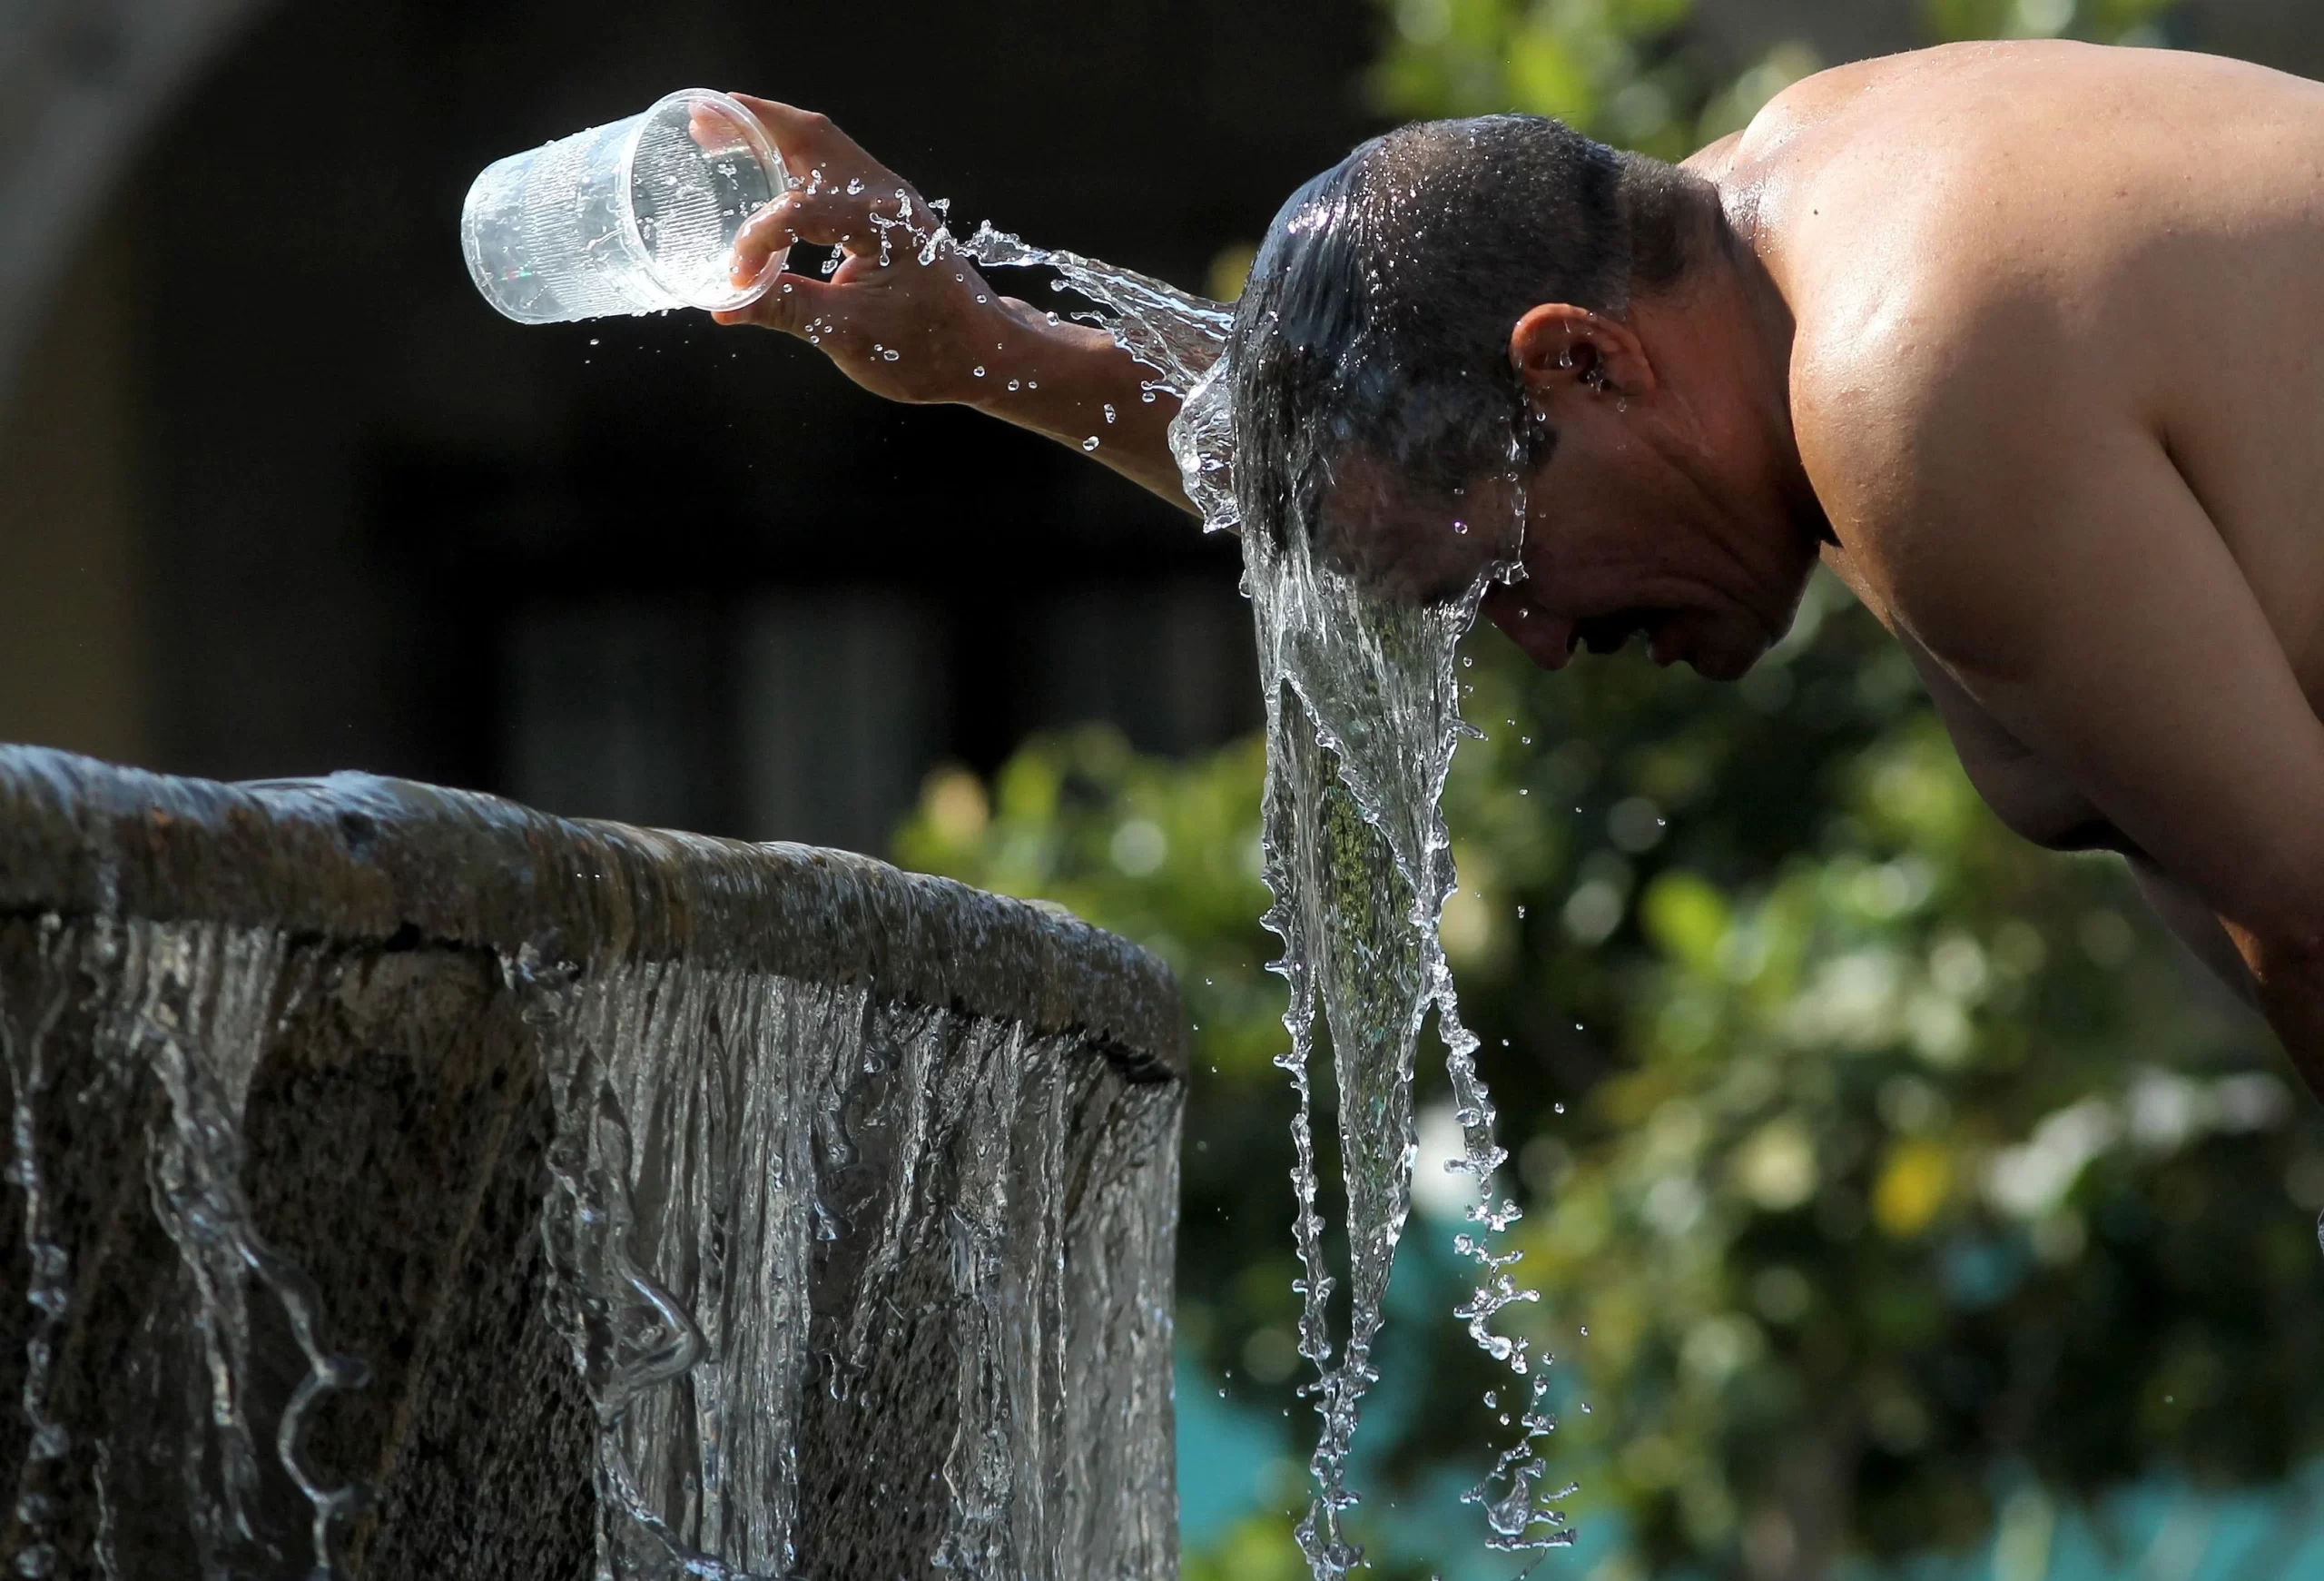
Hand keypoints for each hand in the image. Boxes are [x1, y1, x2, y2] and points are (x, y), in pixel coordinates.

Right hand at [711, 96, 1021, 405]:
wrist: (984, 353)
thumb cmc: (929, 348)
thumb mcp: (851, 336)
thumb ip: (787, 311)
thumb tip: (725, 306)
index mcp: (882, 223)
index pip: (798, 211)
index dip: (757, 241)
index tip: (737, 281)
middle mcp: (888, 195)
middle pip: (812, 137)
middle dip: (753, 125)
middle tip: (701, 121)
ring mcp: (890, 198)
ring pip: (823, 145)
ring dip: (773, 133)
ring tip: (722, 130)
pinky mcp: (887, 211)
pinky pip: (834, 167)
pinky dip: (794, 157)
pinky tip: (766, 167)